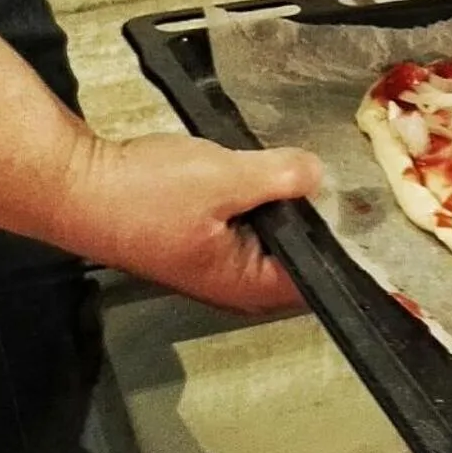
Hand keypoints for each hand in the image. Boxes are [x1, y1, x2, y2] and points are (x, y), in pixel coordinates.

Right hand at [58, 133, 321, 315]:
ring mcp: (218, 259)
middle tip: (343, 179)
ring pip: (277, 231)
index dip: (347, 250)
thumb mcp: (226, 177)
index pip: (318, 280)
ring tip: (304, 169)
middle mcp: (235, 282)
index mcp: (245, 284)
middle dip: (319, 217)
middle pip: (302, 253)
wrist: (81, 184)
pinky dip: (261, 194)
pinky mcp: (204, 233)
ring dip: (288, 201)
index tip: (371, 216)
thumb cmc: (143, 195)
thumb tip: (318, 176)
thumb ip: (282, 177)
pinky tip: (264, 168)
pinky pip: (252, 216)